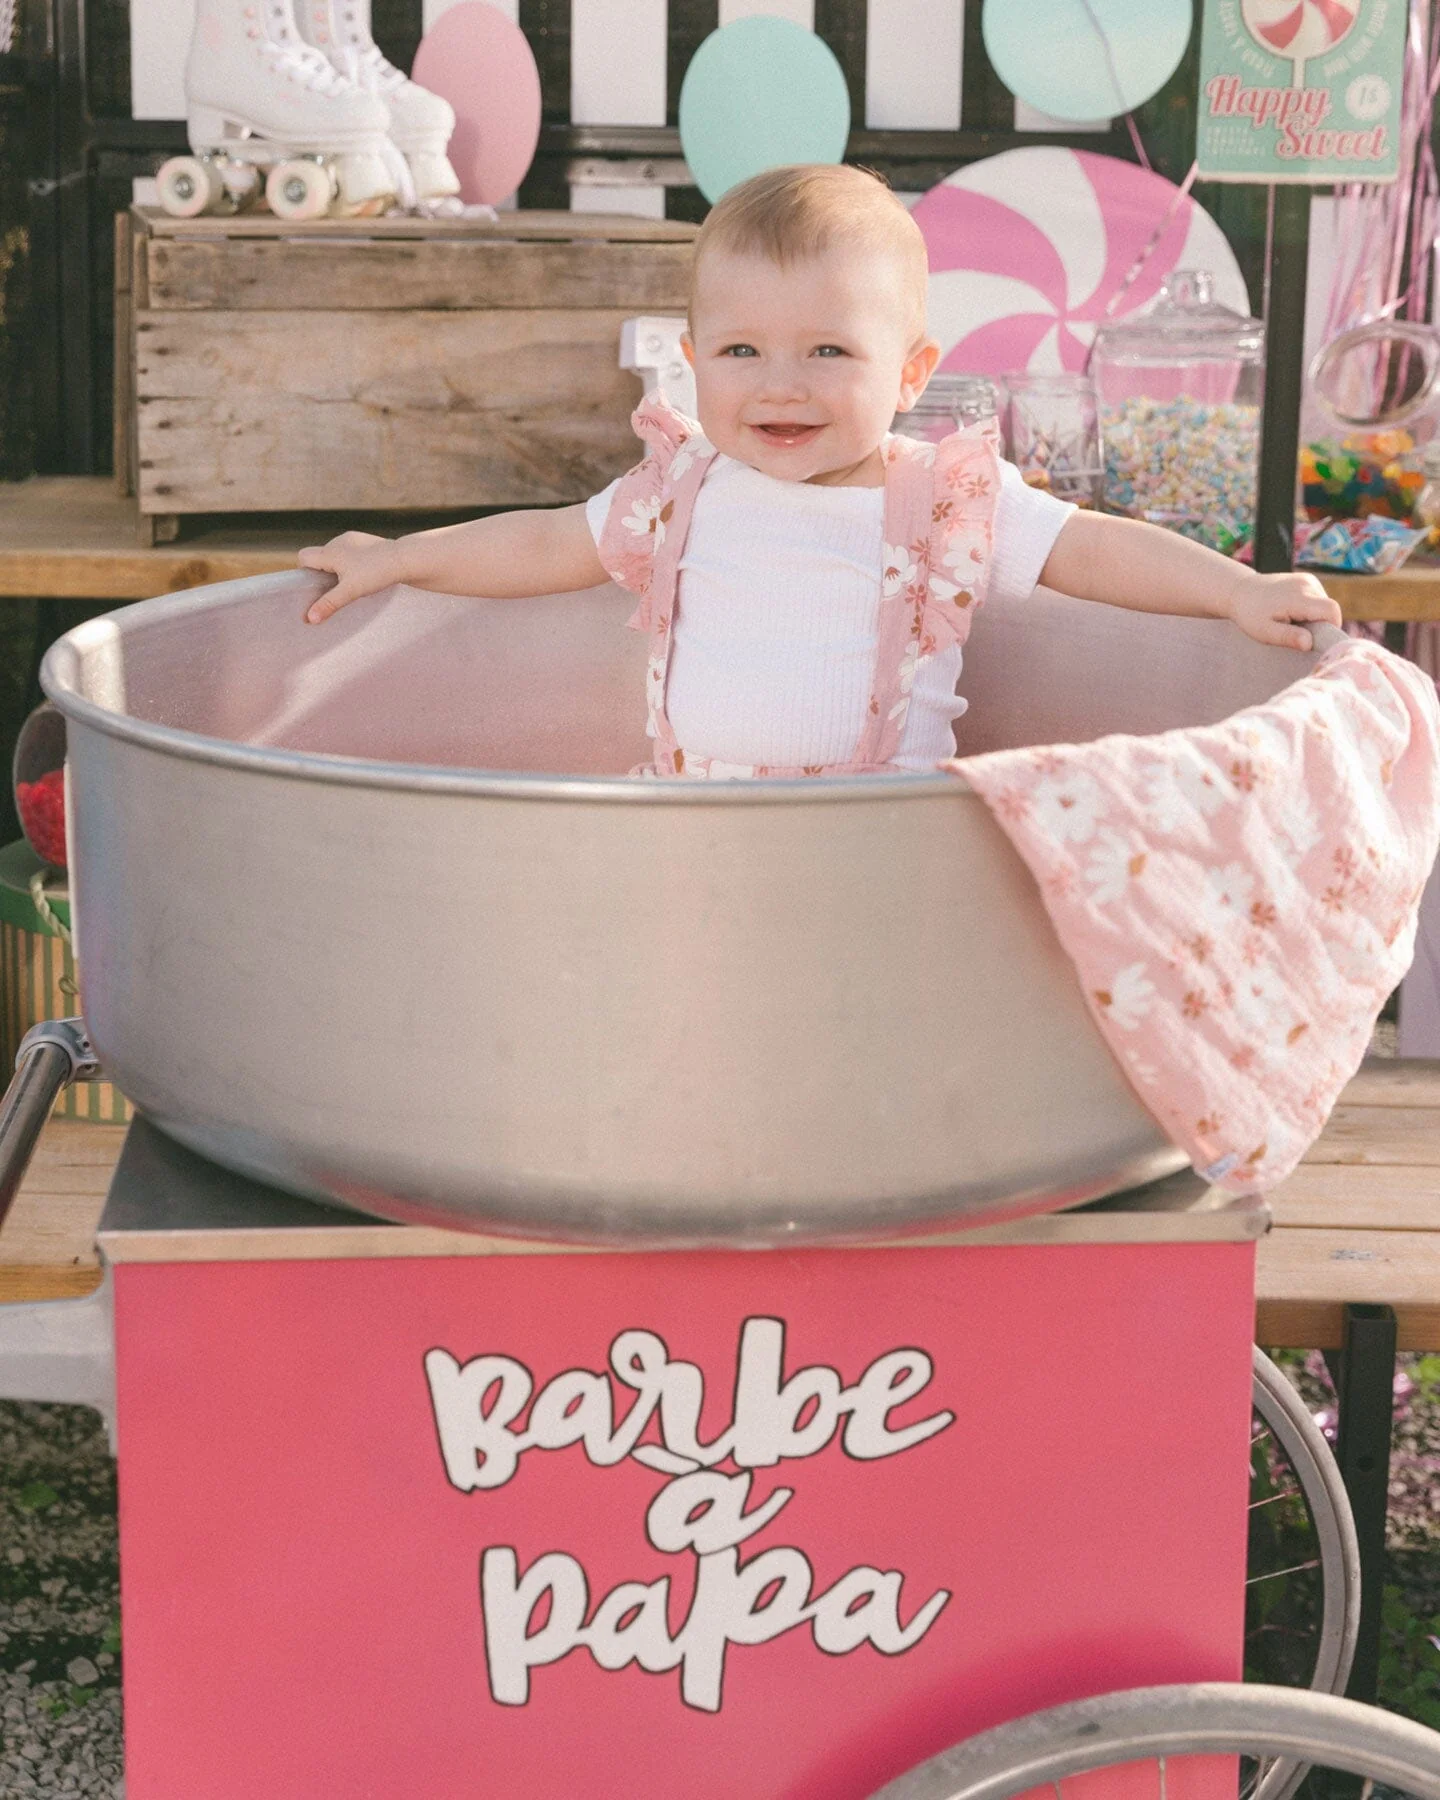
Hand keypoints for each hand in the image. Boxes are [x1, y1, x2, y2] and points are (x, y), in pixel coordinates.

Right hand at [297, 531, 400, 623]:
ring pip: (336, 554)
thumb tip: (309, 619)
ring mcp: (353, 539)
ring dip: (339, 568)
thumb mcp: (350, 592)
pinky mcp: (366, 541)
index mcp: (330, 551)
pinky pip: (351, 552)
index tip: (318, 586)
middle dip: (324, 573)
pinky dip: (353, 562)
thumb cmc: (376, 573)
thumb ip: (329, 604)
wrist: (405, 559)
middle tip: (338, 589)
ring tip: (355, 582)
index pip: (304, 557)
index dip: (306, 572)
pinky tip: (367, 573)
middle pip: (319, 556)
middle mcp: (339, 541)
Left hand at [1224, 569, 1342, 650]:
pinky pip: (1319, 598)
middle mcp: (1307, 584)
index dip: (1331, 627)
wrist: (1241, 591)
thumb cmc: (1251, 615)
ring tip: (1291, 619)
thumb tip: (1308, 643)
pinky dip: (1311, 608)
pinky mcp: (1307, 579)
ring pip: (1325, 604)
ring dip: (1314, 616)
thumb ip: (1287, 637)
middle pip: (1330, 608)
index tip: (1316, 639)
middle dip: (1320, 624)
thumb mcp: (1265, 631)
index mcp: (1298, 597)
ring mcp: (1308, 579)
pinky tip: (1292, 611)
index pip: (1331, 611)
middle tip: (1297, 631)